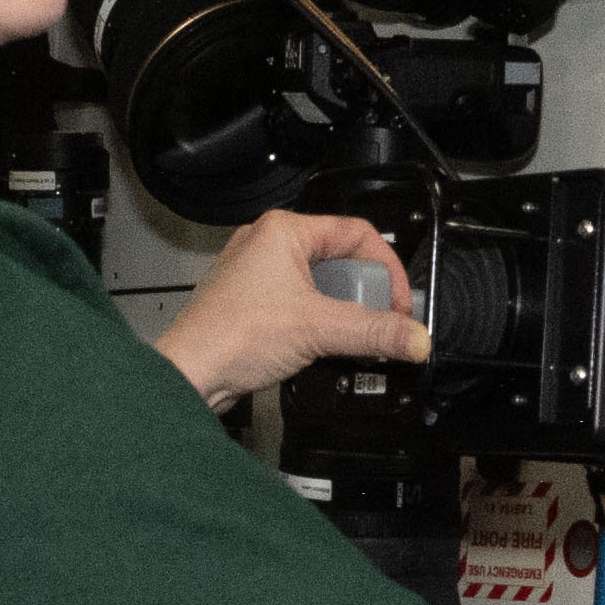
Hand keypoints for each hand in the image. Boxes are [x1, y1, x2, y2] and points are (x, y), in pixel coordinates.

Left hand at [165, 201, 437, 402]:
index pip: (357, 233)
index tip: (400, 303)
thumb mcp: (319, 329)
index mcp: (283, 230)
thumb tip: (415, 337)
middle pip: (341, 259)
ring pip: (321, 284)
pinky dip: (322, 322)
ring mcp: (258, 274)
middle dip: (366, 293)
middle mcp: (268, 244)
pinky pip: (302, 303)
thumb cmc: (229, 336)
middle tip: (380, 322)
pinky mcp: (253, 303)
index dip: (387, 268)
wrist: (189, 374)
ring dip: (345, 311)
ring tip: (356, 337)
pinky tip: (330, 346)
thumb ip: (374, 332)